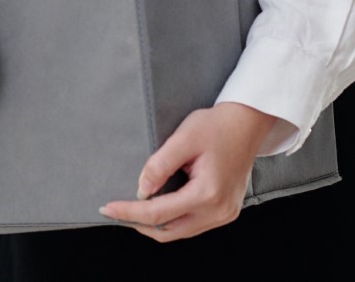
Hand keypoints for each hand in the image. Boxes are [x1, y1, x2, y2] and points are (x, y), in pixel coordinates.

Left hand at [98, 102, 278, 242]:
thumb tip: (140, 190)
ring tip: (131, 209)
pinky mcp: (226, 211)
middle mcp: (218, 211)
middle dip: (138, 223)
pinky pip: (193, 224)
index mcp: (208, 194)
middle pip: (169, 231)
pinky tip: (157, 206)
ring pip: (181, 231)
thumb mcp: (183, 138)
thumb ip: (160, 165)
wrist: (247, 123)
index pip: (158, 214)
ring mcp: (225, 214)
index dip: (129, 212)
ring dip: (155, 224)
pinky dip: (172, 219)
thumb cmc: (217, 126)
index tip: (107, 208)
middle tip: (115, 211)